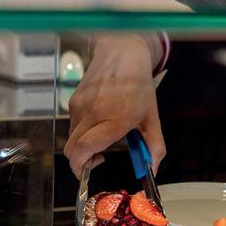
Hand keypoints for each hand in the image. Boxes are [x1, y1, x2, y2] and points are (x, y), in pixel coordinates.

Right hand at [64, 34, 165, 178]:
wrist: (122, 54)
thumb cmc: (138, 85)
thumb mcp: (152, 118)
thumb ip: (154, 146)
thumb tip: (153, 168)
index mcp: (114, 119)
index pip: (84, 148)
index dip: (81, 167)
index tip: (89, 171)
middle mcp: (92, 113)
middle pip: (71, 149)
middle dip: (79, 162)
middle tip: (95, 159)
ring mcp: (80, 105)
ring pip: (71, 138)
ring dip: (82, 145)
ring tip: (101, 137)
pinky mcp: (73, 100)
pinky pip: (72, 124)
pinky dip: (81, 131)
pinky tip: (97, 122)